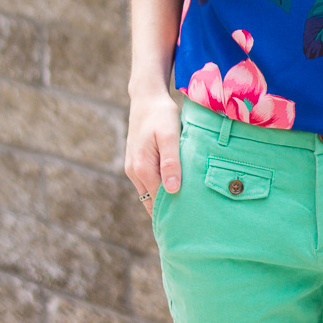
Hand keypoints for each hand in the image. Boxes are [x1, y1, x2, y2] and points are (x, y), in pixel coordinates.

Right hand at [124, 87, 182, 216]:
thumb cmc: (161, 114)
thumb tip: (172, 190)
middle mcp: (134, 172)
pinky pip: (148, 184)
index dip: (173, 213)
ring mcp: (133, 168)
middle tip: (189, 225)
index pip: (158, 202)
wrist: (146, 97)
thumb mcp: (170, 135)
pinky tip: (174, 192)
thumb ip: (171, 161)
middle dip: (168, 213)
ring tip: (185, 212)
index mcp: (142, 168)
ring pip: (149, 194)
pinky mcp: (136, 163)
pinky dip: (159, 190)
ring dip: (164, 201)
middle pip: (152, 202)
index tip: (188, 225)